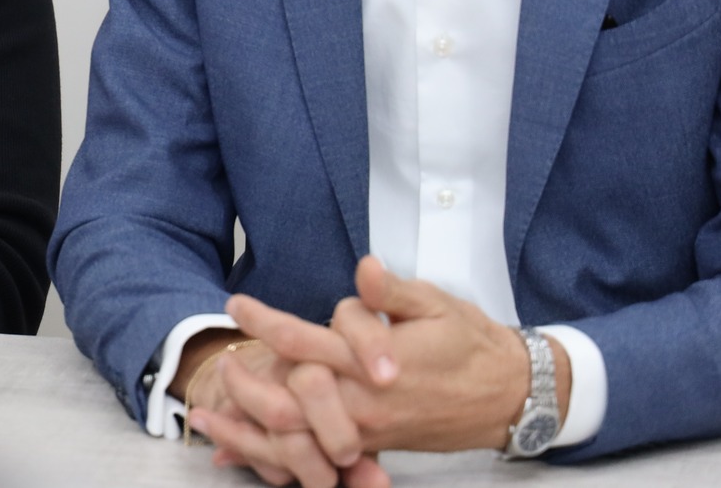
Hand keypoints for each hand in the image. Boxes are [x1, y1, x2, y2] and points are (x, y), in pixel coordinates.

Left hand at [205, 257, 550, 470]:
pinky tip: (247, 452)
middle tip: (218, 365)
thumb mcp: (437, 306)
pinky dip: (281, 454)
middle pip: (291, 396)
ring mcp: (369, 428)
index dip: (267, 322)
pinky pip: (319, 453)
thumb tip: (364, 267)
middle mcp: (366, 401)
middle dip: (248, 382)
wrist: (509, 397)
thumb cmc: (473, 346)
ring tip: (211, 417)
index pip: (308, 342)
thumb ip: (393, 291)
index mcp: (377, 362)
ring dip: (253, 427)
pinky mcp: (375, 445)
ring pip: (300, 434)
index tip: (237, 303)